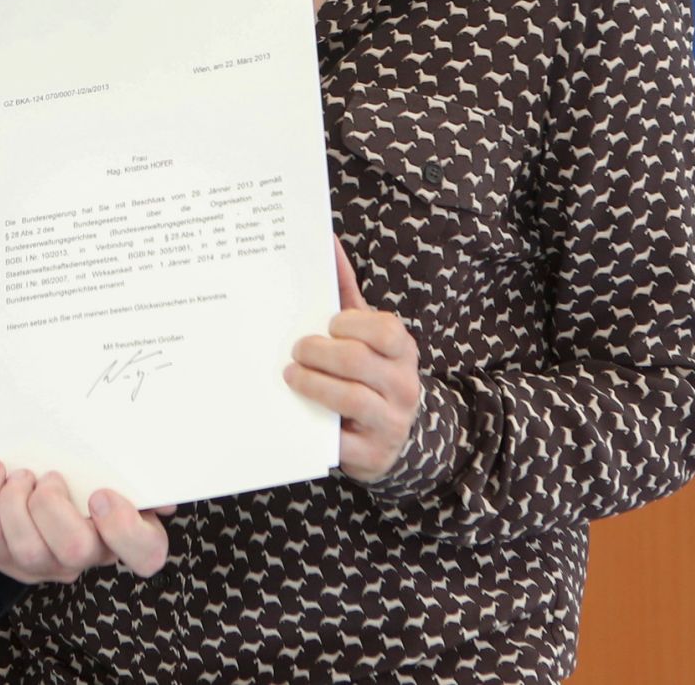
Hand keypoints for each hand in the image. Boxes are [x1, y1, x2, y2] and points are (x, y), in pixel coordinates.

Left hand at [0, 461, 172, 583]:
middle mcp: (85, 557)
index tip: (101, 493)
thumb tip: (159, 479)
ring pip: (27, 549)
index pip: (145, 554)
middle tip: (49, 477)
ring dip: (16, 502)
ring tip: (21, 475)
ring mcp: (43, 564)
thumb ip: (137, 470)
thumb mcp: (115, 471)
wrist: (38, 496)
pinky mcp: (4, 559)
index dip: (124, 528)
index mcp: (124, 534)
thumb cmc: (84, 480)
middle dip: (53, 507)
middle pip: (74, 551)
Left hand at [284, 237, 420, 482]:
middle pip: (359, 362)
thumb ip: (345, 292)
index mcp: (402, 352)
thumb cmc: (370, 372)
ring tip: (291, 375)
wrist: (394, 437)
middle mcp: (404, 386)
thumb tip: (326, 239)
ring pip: (352, 398)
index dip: (353, 325)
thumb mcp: (364, 334)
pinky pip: (342, 442)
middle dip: (320, 352)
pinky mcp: (372, 455)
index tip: (328, 324)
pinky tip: (300, 412)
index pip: (386, 331)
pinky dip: (318, 425)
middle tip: (297, 350)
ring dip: (313, 384)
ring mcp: (391, 422)